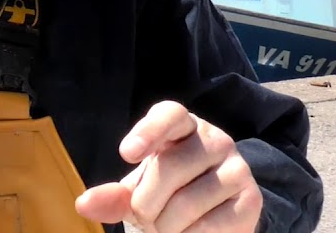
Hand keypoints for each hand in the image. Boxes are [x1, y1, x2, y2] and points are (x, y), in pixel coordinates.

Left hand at [75, 101, 261, 231]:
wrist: (216, 215)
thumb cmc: (169, 194)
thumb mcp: (139, 190)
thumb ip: (113, 196)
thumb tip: (84, 204)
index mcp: (183, 126)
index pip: (170, 114)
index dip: (149, 130)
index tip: (126, 154)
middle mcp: (215, 139)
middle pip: (166, 170)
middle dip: (146, 206)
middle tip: (149, 216)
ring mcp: (236, 168)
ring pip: (184, 205)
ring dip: (165, 228)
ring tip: (170, 226)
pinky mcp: (250, 200)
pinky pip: (206, 228)